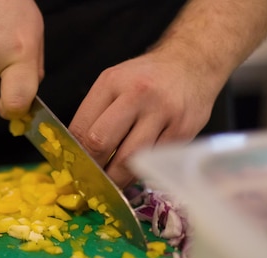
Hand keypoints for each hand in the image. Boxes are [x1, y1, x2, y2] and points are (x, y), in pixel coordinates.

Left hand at [69, 50, 221, 187]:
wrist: (193, 63)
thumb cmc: (147, 78)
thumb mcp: (115, 82)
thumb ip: (95, 113)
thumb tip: (76, 152)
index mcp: (112, 82)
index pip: (81, 127)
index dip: (74, 155)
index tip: (73, 170)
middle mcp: (137, 95)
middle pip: (101, 143)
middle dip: (92, 169)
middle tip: (89, 182)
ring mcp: (162, 113)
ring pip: (129, 160)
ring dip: (116, 178)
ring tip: (110, 185)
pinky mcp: (182, 131)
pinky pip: (155, 163)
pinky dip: (140, 173)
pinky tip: (134, 174)